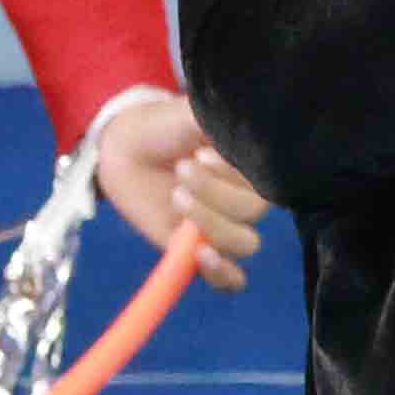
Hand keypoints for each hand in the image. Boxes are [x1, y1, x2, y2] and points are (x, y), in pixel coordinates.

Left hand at [88, 88, 267, 292]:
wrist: (126, 149)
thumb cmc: (163, 126)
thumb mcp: (192, 114)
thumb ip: (222, 121)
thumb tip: (251, 123)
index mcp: (253, 165)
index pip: (267, 181)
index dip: (235, 175)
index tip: (202, 154)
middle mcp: (246, 198)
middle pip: (253, 212)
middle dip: (215, 193)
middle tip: (182, 169)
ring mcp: (225, 227)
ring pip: (244, 243)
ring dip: (212, 223)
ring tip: (177, 196)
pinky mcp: (201, 252)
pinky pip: (231, 280)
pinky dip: (223, 274)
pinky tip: (202, 255)